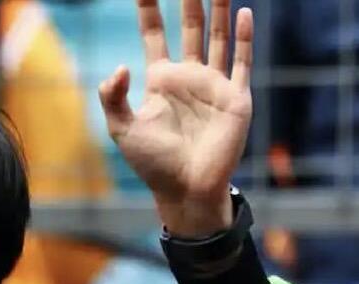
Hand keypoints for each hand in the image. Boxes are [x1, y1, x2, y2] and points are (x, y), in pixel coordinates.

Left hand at [99, 0, 253, 236]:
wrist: (185, 189)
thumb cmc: (152, 163)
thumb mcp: (122, 129)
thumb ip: (113, 97)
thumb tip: (120, 65)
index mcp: (160, 79)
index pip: (153, 33)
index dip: (148, 8)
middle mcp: (188, 76)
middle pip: (189, 26)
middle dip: (189, 0)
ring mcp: (213, 84)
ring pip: (218, 36)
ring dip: (219, 9)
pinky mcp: (235, 97)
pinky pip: (242, 62)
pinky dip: (245, 38)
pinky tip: (245, 12)